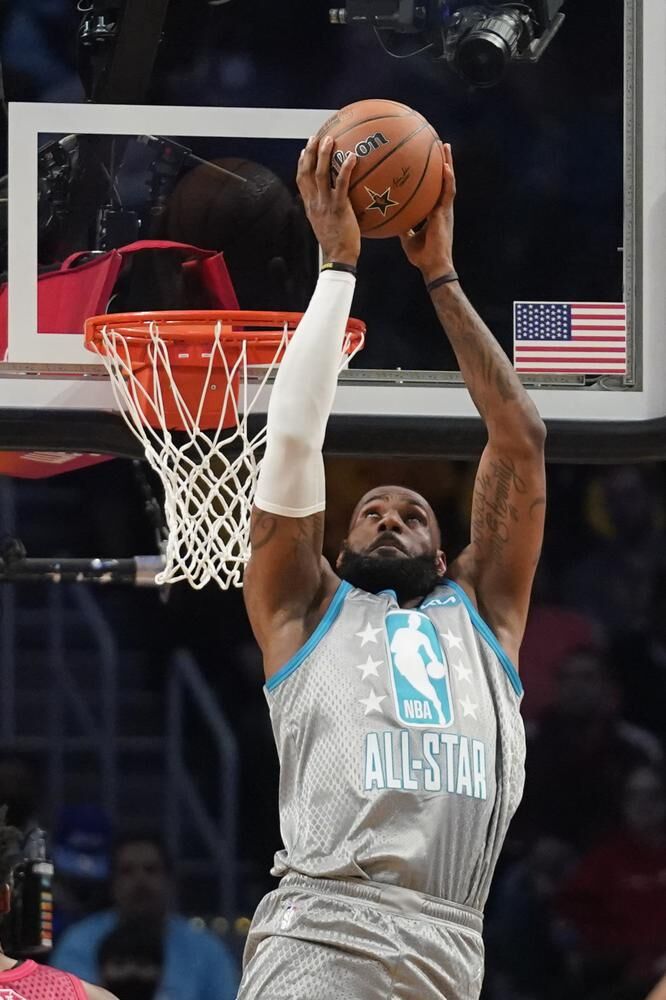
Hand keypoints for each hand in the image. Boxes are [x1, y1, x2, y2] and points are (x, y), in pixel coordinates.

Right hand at [297, 135, 360, 266]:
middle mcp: (314, 203)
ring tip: (329, 139)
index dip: (301, 164)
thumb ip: (329, 211)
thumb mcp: (327, 225)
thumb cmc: (337, 244)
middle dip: (309, 153)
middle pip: (307, 172)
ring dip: (323, 155)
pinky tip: (352, 157)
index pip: (301, 181)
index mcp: (310, 206)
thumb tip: (340, 202)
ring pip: (320, 174)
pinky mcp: (338, 208)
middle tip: (315, 137)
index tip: (305, 150)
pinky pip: (341, 184)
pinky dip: (345, 169)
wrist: (338, 258)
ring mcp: (325, 205)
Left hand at [399, 142, 454, 281]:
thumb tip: (391, 217)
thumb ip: (403, 226)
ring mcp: (445, 210)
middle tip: (439, 145)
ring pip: (448, 181)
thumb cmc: (421, 256)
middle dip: (442, 162)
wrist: (433, 266)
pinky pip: (448, 193)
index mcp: (433, 213)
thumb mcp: (407, 238)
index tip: (428, 160)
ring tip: (445, 147)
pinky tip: (445, 166)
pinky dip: (447, 179)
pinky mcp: (446, 214)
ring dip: (448, 163)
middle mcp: (441, 208)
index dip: (432, 175)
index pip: (432, 189)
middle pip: (442, 180)